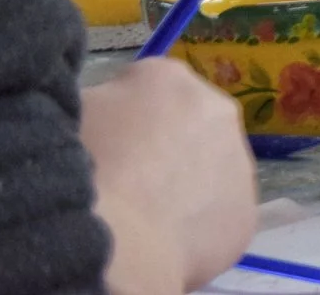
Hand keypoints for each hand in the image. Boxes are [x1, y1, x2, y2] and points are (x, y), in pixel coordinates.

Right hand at [82, 59, 258, 294]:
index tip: (108, 144)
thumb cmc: (80, 172)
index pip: (148, 89)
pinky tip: (166, 238)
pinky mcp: (247, 209)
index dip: (124, 119)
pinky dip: (195, 224)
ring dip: (185, 184)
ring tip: (147, 213)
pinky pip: (218, 213)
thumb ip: (102, 103)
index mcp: (167, 78)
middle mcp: (216, 108)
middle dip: (166, 146)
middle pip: (189, 124)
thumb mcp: (73, 115)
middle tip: (131, 180)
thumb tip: (113, 111)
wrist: (116, 242)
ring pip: (210, 168)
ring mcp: (240, 159)